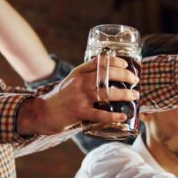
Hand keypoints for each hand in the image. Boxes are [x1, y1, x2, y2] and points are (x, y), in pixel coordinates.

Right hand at [16, 56, 138, 134]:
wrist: (43, 113)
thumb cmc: (61, 97)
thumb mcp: (71, 80)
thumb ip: (86, 75)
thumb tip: (107, 69)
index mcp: (78, 73)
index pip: (99, 62)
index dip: (115, 62)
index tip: (126, 65)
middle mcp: (80, 82)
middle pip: (106, 74)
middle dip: (124, 76)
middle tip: (135, 80)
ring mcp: (80, 97)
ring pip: (106, 93)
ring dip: (124, 94)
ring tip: (134, 95)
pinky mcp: (79, 112)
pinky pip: (100, 114)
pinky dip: (113, 116)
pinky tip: (123, 116)